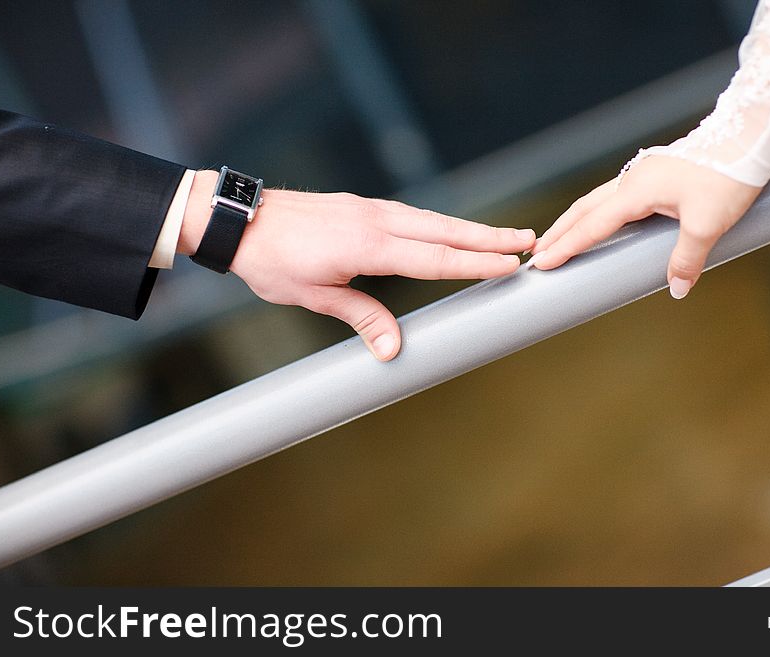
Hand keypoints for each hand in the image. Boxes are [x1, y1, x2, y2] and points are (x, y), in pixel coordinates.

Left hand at [180, 171, 535, 360]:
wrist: (240, 219)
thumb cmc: (272, 261)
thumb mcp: (314, 296)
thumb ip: (361, 316)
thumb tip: (393, 350)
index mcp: (368, 245)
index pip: (434, 256)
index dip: (475, 262)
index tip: (511, 264)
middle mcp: (376, 220)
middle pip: (445, 230)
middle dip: (489, 237)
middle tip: (529, 240)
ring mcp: (370, 208)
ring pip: (432, 219)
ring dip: (470, 228)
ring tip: (504, 235)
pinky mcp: (362, 206)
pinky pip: (413, 215)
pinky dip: (441, 223)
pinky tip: (451, 230)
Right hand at [529, 155, 761, 297]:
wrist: (750, 137)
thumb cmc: (729, 175)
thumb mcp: (709, 224)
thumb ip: (687, 259)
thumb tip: (675, 288)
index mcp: (636, 192)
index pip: (591, 226)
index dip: (565, 247)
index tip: (541, 263)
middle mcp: (632, 180)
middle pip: (583, 210)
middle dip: (558, 233)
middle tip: (537, 253)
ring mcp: (642, 174)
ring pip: (597, 201)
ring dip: (575, 221)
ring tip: (559, 239)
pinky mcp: (655, 174)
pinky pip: (614, 197)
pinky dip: (596, 212)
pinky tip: (601, 221)